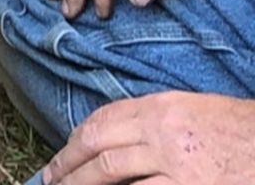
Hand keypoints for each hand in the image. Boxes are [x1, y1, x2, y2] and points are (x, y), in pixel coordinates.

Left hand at [43, 91, 254, 183]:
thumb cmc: (242, 131)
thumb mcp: (195, 113)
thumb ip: (158, 123)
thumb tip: (125, 141)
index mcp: (160, 107)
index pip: (103, 119)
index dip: (77, 139)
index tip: (63, 154)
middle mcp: (159, 130)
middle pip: (97, 144)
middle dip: (68, 163)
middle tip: (49, 179)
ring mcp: (174, 162)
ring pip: (111, 172)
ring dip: (82, 184)